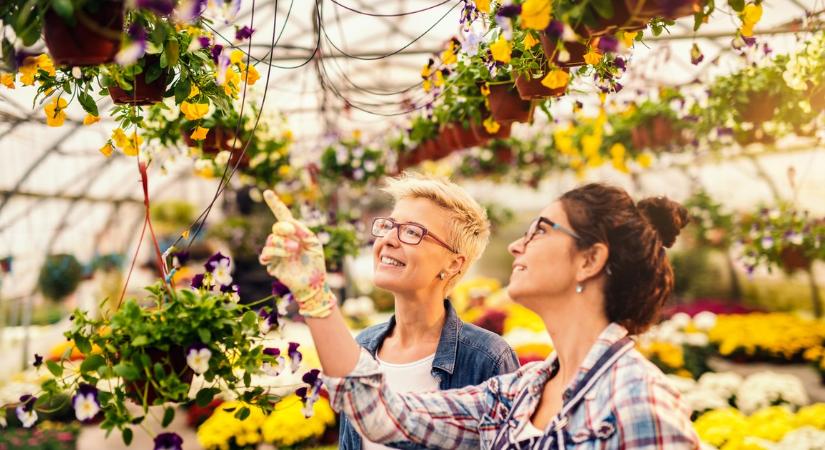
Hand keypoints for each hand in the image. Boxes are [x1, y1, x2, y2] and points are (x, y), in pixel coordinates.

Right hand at [258, 190, 335, 317]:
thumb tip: (290, 222)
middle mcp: (283, 241)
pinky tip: (285, 256)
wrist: (314, 284)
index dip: (275, 204)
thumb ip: (304, 231)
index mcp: (294, 233)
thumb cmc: (316, 264)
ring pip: (271, 241)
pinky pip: (265, 255)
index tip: (267, 192)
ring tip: (294, 250)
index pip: (282, 216)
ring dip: (282, 243)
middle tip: (293, 234)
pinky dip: (273, 253)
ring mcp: (277, 253)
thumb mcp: (314, 244)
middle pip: (276, 228)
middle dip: (283, 229)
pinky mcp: (272, 265)